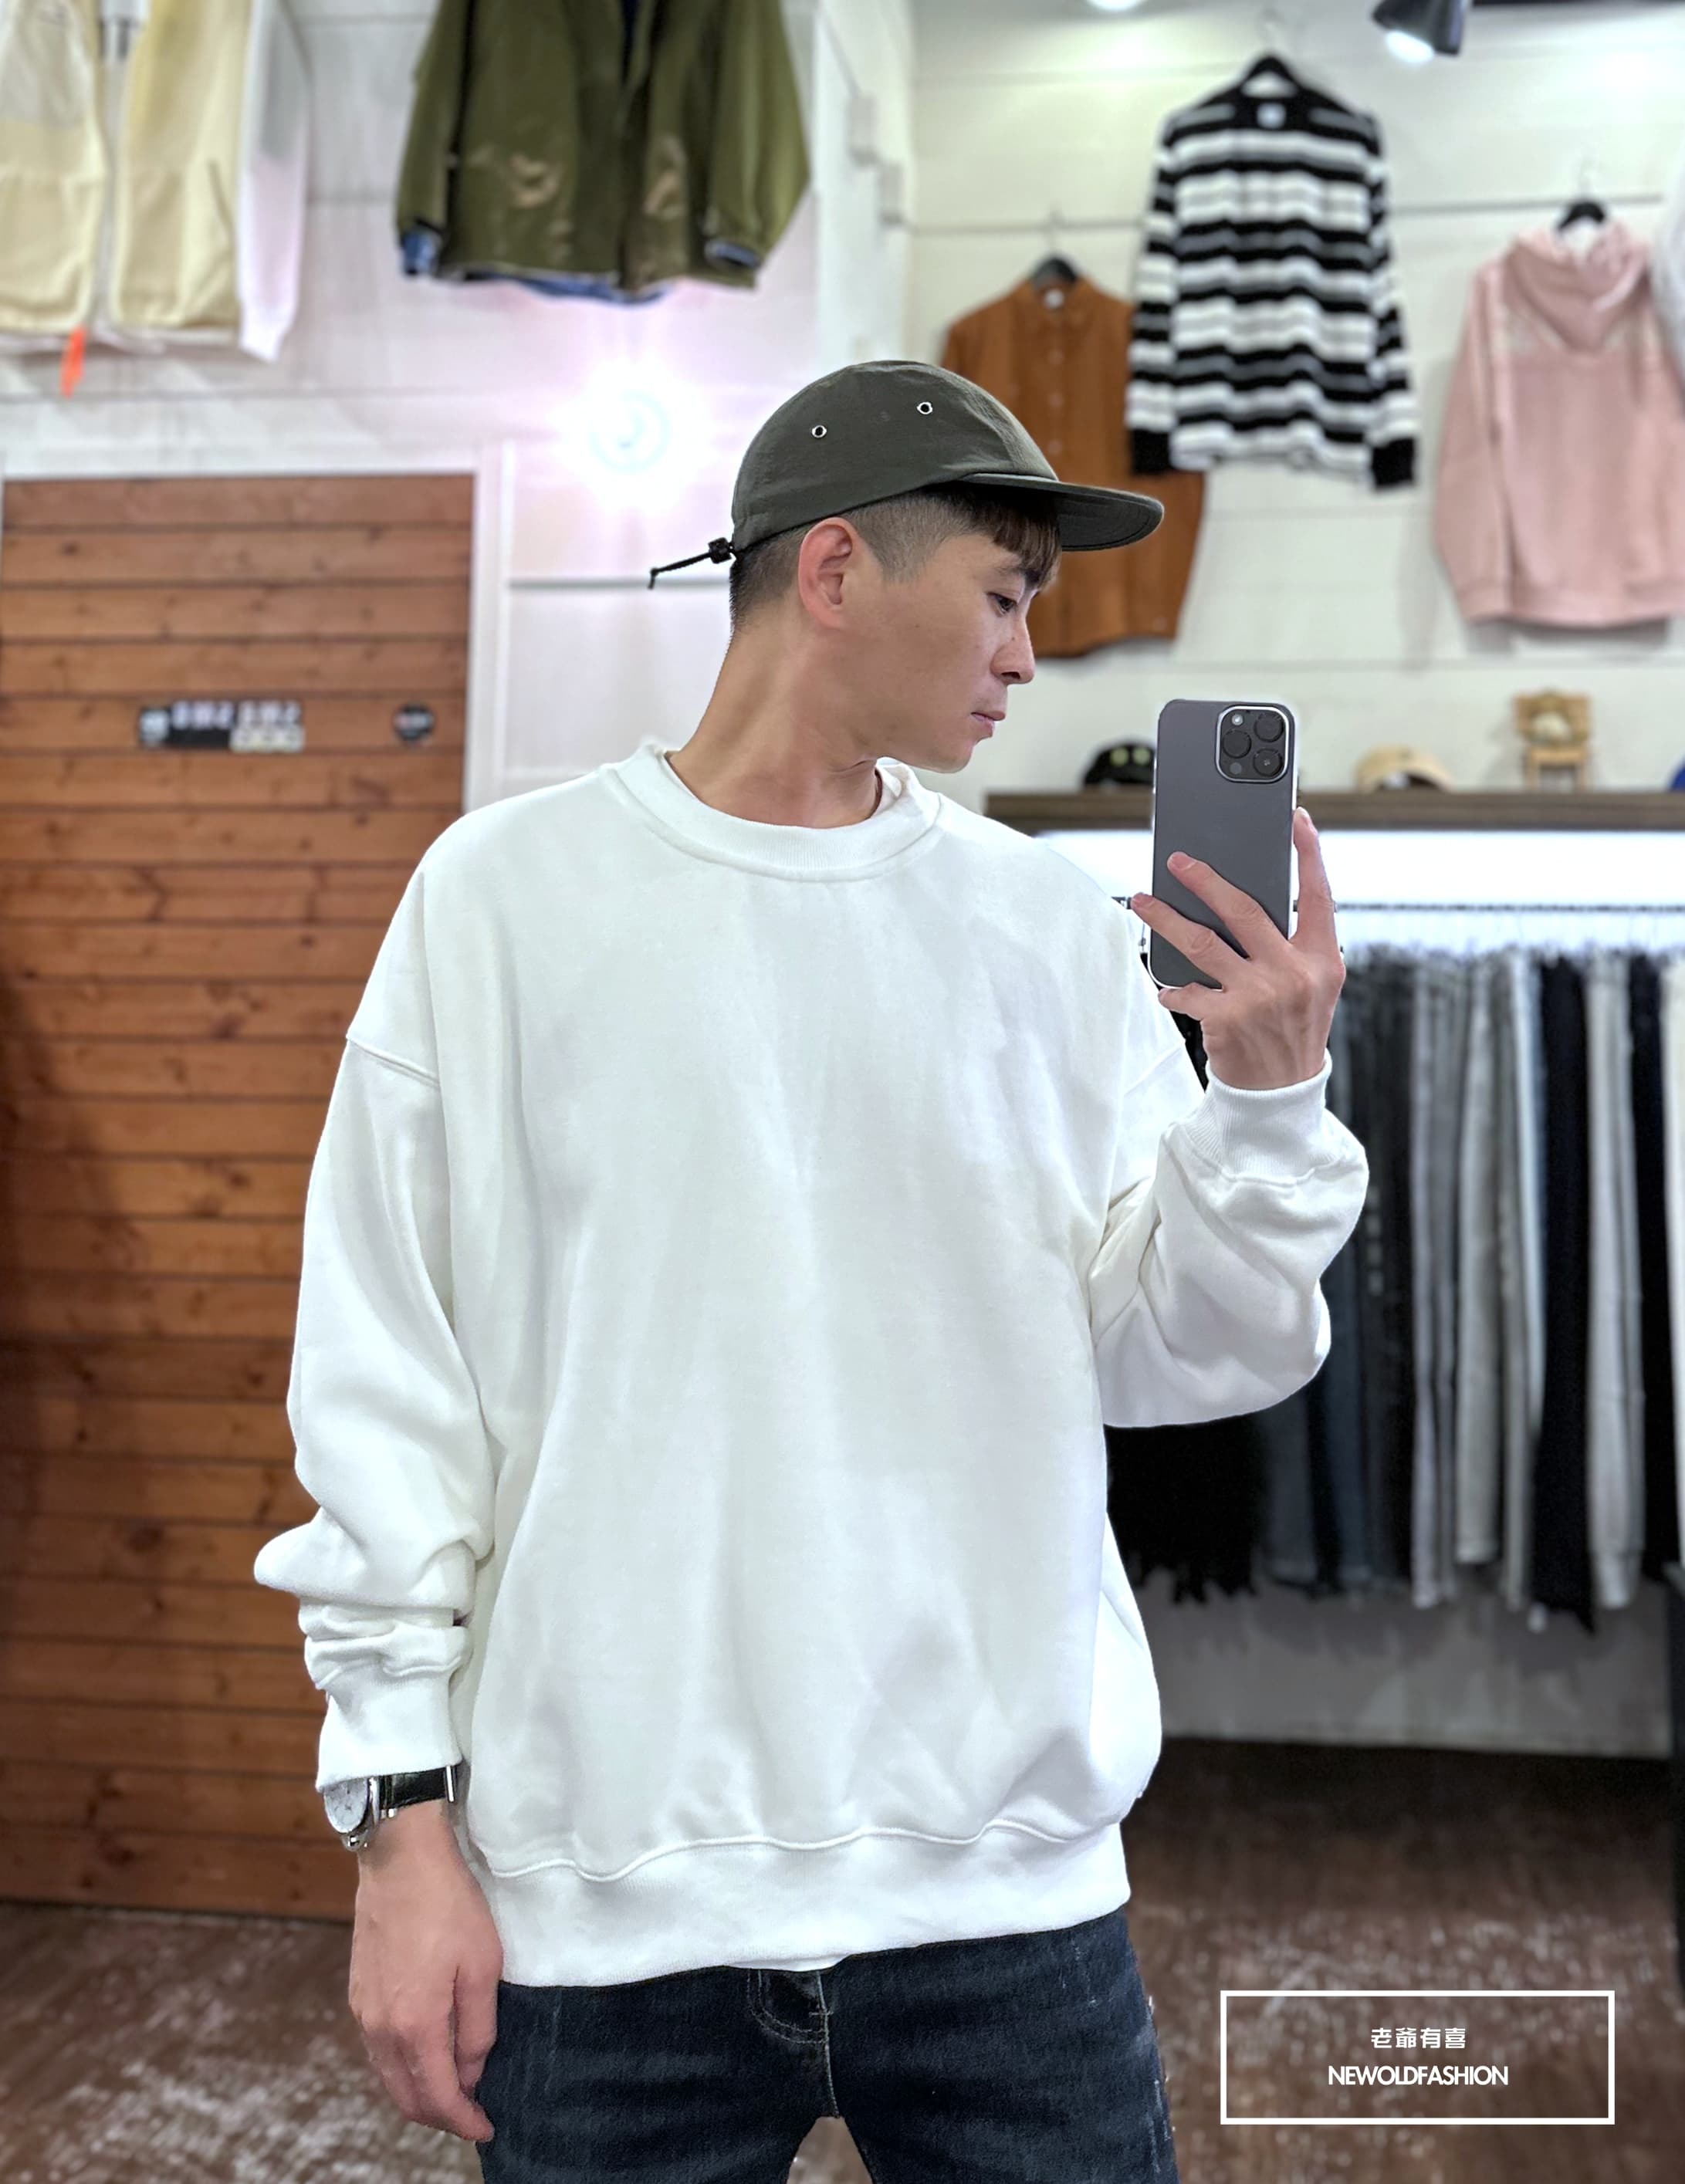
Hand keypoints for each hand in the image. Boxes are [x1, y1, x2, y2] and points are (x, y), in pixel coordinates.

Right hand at [349, 1808, 501, 2144]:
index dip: (463, 2121)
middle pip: (407, 2098)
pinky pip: (378, 2051)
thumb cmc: (449, 1906)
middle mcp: (381, 2028)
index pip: (439, 2097)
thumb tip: (470, 2073)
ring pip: (389, 2077)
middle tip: (472, 2113)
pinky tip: (426, 2053)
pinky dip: (402, 2067)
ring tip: (454, 2087)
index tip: (486, 2128)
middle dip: (440, 2116)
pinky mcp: (358, 1993)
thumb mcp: (483, 1965)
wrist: (401, 1859)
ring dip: (419, 2093)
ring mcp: (364, 2012)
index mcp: (416, 2025)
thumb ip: (478, 2028)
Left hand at [1129, 806, 1343, 1092]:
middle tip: (1178, 862)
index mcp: (1322, 960)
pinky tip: (1165, 986)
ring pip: (1202, 942)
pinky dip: (1172, 987)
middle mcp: (1294, 973)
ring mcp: (1260, 995)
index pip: (1320, 896)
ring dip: (1165, 919)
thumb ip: (1291, 948)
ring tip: (1142, 903)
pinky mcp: (1228, 1019)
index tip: (1296, 819)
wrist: (1282, 1095)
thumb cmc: (1292, 1033)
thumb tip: (1239, 905)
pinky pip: (1188, 990)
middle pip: (1244, 909)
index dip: (1310, 854)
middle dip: (1205, 880)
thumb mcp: (1312, 988)